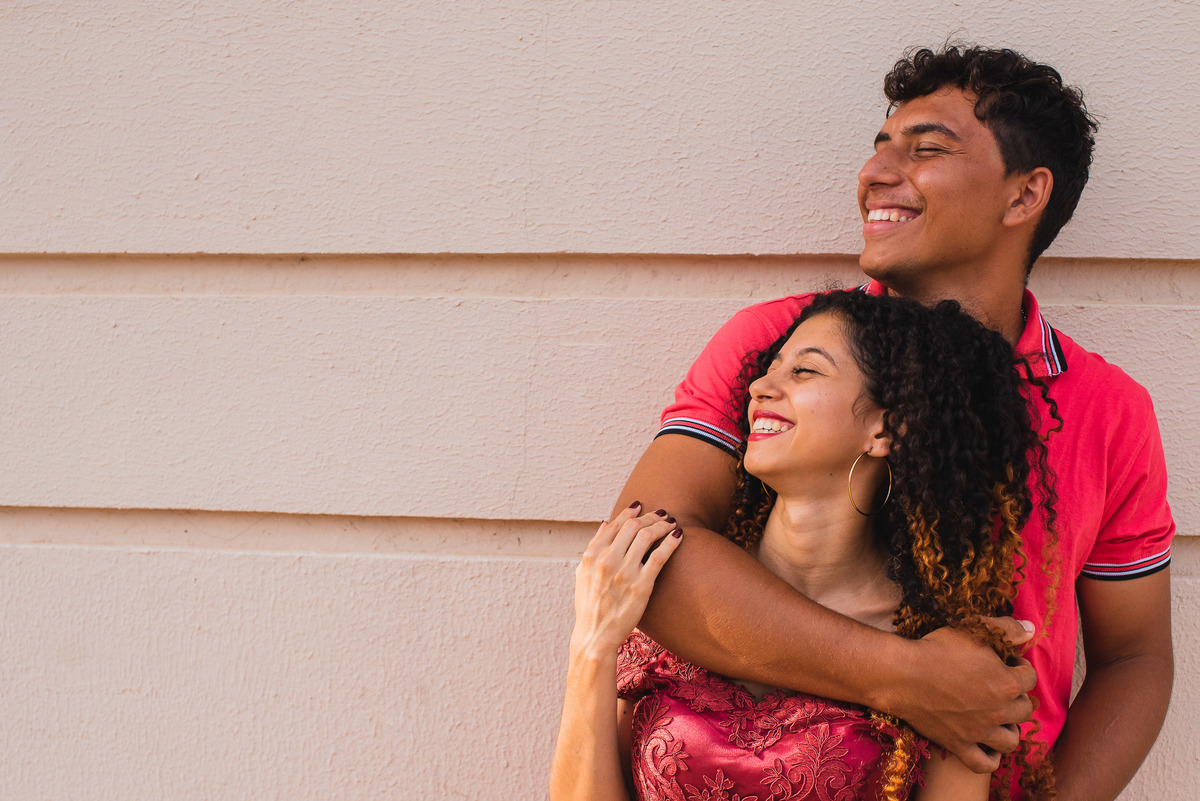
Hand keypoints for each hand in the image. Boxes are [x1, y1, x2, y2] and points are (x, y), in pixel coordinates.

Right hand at [570, 502, 682, 658]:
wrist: (596, 634)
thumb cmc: (590, 605)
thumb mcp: (583, 573)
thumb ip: (593, 546)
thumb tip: (606, 523)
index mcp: (591, 555)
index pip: (615, 524)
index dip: (630, 512)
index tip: (641, 506)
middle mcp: (607, 560)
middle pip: (633, 526)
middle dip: (650, 516)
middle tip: (662, 514)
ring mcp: (624, 572)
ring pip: (647, 536)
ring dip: (662, 525)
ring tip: (671, 523)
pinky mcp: (641, 585)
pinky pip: (659, 556)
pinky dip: (670, 542)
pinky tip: (678, 535)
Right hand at [894, 616, 1036, 772]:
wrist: (902, 674)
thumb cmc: (936, 649)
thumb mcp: (972, 630)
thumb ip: (1005, 629)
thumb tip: (1031, 629)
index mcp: (1006, 683)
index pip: (1029, 678)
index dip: (1020, 667)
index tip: (1008, 663)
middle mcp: (998, 711)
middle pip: (1024, 709)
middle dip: (1017, 696)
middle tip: (1001, 687)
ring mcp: (979, 732)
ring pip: (1011, 740)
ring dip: (1009, 727)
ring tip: (998, 716)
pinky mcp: (959, 745)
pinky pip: (983, 764)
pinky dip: (990, 758)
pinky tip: (987, 745)